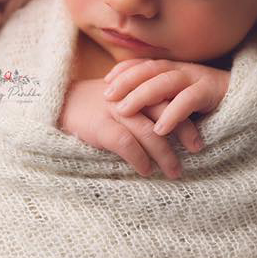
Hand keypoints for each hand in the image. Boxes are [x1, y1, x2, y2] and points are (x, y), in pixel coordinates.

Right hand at [58, 78, 203, 178]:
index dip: (187, 117)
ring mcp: (116, 110)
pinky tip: (146, 171)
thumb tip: (170, 128)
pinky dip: (139, 159)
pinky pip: (127, 144)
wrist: (58, 104)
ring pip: (150, 133)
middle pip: (165, 113)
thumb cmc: (93, 105)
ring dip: (165, 155)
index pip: (169, 99)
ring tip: (174, 171)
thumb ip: (143, 105)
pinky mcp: (100, 125)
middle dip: (184, 133)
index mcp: (137, 86)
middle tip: (196, 151)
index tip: (198, 136)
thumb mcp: (121, 97)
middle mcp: (130, 95)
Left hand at [103, 58, 230, 138]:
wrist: (246, 100)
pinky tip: (159, 128)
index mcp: (174, 68)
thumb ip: (161, 98)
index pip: (144, 64)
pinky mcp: (211, 92)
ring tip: (124, 111)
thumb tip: (131, 107)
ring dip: (142, 96)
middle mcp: (183, 69)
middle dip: (126, 81)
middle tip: (107, 97)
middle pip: (150, 70)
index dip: (124, 70)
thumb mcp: (180, 97)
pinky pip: (189, 101)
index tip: (105, 82)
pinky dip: (173, 113)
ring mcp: (198, 78)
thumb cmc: (207, 103)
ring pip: (165, 82)